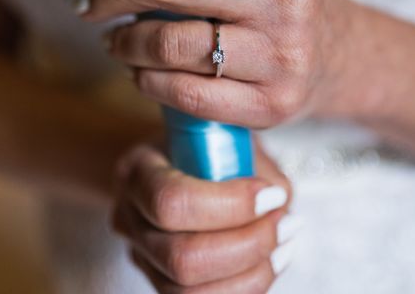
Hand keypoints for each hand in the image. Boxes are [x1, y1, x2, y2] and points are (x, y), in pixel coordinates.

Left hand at [81, 0, 355, 126]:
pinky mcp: (271, 105)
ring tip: (114, 41)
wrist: (341, 58)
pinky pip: (184, 93)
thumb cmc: (283, 1)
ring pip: (168, 43)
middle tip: (92, 2)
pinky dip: (145, 81)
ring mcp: (281, 55)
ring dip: (122, 42)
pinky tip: (139, 73)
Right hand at [112, 142, 297, 292]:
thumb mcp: (227, 136)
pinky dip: (247, 285)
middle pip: (180, 256)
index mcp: (138, 171)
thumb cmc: (206, 146)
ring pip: (189, 290)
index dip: (230, 205)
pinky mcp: (162, 281)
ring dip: (252, 271)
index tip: (271, 195)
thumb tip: (277, 199)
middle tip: (283, 223)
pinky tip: (270, 259)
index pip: (171, 200)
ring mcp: (142, 256)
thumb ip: (252, 164)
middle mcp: (130, 218)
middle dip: (246, 245)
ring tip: (284, 241)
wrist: (179, 163)